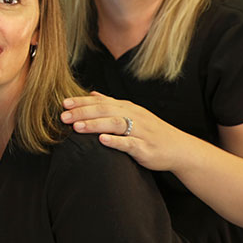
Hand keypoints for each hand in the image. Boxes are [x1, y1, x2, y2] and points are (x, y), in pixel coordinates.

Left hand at [61, 91, 188, 171]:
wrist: (179, 148)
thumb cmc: (152, 131)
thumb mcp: (132, 113)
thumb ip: (111, 104)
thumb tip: (91, 93)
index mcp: (127, 108)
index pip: (100, 102)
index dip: (81, 102)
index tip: (63, 104)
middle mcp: (133, 116)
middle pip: (105, 110)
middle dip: (82, 112)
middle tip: (63, 116)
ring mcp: (140, 131)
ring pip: (115, 124)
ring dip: (95, 125)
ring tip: (77, 127)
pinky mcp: (146, 148)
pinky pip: (130, 143)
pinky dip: (115, 141)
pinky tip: (102, 140)